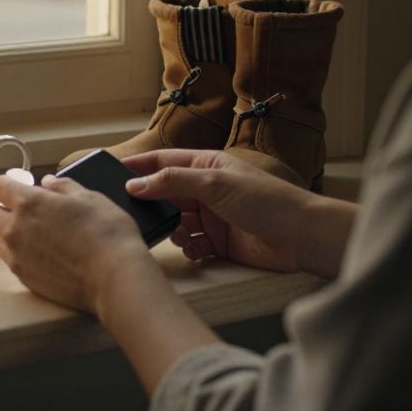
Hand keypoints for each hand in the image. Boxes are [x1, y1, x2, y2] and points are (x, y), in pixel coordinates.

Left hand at [0, 174, 151, 313]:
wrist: (115, 278)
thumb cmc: (107, 235)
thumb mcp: (90, 198)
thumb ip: (63, 187)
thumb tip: (48, 183)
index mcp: (29, 203)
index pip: (0, 185)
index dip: (11, 183)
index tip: (23, 187)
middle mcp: (15, 229)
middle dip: (0, 208)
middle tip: (23, 210)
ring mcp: (17, 257)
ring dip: (7, 231)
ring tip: (35, 233)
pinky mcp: (24, 279)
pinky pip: (11, 260)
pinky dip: (19, 253)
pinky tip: (44, 253)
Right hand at [122, 149, 316, 273]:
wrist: (300, 237)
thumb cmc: (267, 201)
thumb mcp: (214, 183)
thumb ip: (172, 181)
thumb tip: (136, 184)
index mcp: (206, 165)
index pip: (162, 161)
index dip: (137, 166)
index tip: (111, 173)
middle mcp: (206, 189)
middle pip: (166, 195)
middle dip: (153, 206)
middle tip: (136, 216)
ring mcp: (212, 216)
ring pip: (176, 223)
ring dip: (173, 231)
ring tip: (182, 236)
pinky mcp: (218, 242)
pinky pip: (191, 244)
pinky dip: (189, 248)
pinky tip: (197, 249)